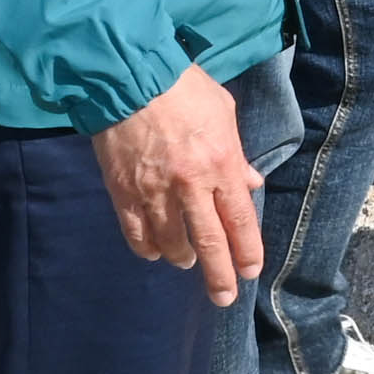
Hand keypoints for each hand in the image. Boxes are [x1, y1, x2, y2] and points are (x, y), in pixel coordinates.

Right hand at [93, 64, 264, 293]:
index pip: (239, 219)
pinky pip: (137, 233)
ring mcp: (154, 191)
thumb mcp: (224, 112)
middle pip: (208, 242)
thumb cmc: (182, 87)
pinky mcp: (123, 192)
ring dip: (182, 258)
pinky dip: (148, 248)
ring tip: (188, 261)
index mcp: (220, 163)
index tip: (249, 271)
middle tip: (224, 297)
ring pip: (171, 242)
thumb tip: (251, 182)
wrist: (128, 76)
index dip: (246, 250)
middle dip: (219, 275)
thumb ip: (237, 154)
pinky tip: (155, 251)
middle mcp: (190, 185)